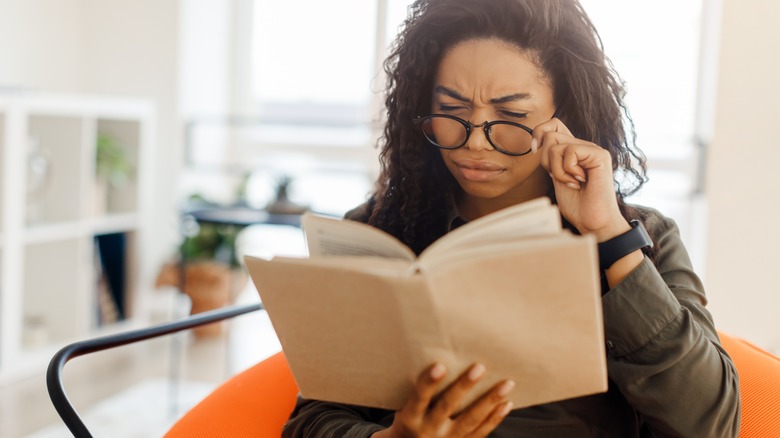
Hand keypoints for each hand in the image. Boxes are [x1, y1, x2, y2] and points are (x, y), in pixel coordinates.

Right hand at [372, 363, 514, 437]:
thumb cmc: (408, 422)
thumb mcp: (404, 409)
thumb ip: (418, 392)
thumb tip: (438, 357)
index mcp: (410, 418)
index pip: (419, 397)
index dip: (429, 383)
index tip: (439, 365)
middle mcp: (428, 430)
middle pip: (447, 406)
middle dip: (464, 387)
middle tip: (479, 367)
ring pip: (470, 420)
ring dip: (490, 401)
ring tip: (507, 384)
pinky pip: (480, 433)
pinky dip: (494, 418)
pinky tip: (506, 404)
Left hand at [533, 118, 629, 240]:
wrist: (593, 222)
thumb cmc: (576, 205)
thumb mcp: (556, 177)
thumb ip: (551, 159)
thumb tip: (537, 142)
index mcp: (573, 150)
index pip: (554, 124)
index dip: (539, 132)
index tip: (535, 150)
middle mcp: (584, 146)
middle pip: (550, 134)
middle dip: (545, 160)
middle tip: (559, 178)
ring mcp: (592, 149)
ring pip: (555, 143)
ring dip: (556, 169)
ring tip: (571, 183)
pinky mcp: (600, 155)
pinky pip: (570, 151)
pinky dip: (567, 171)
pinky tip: (579, 182)